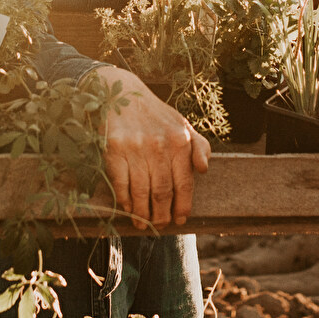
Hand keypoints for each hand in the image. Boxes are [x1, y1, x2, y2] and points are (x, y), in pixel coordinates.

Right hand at [95, 67, 209, 229]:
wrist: (121, 92)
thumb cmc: (155, 114)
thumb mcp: (182, 124)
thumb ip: (198, 146)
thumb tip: (204, 170)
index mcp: (180, 141)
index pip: (185, 183)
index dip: (183, 206)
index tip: (180, 220)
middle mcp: (160, 146)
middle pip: (163, 192)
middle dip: (162, 214)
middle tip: (160, 225)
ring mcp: (136, 148)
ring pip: (142, 192)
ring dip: (142, 213)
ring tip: (143, 224)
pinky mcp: (114, 150)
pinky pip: (121, 183)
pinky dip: (125, 200)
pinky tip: (128, 208)